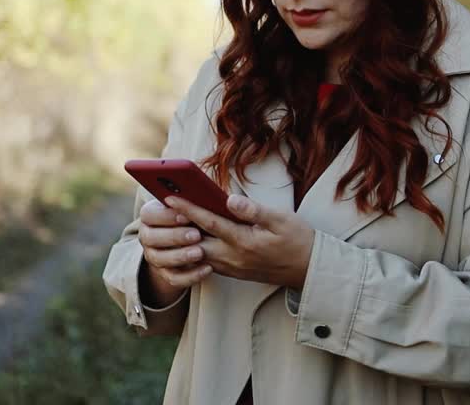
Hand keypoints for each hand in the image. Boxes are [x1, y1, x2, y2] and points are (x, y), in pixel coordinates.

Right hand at [137, 198, 211, 306]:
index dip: (167, 216)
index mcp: (149, 215)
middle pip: (151, 238)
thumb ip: (193, 198)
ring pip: (160, 259)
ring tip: (201, 252)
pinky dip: (190, 275)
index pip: (149, 215)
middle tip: (196, 235)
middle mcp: (146, 236)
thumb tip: (204, 192)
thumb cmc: (192, 214)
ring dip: (181, 256)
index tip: (187, 215)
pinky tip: (208, 269)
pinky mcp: (164, 274)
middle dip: (175, 236)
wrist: (187, 239)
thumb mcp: (190, 204)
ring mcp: (153, 256)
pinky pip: (174, 278)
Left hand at [165, 194, 314, 289]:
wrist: (308, 270)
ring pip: (199, 253)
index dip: (188, 209)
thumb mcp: (282, 220)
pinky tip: (190, 237)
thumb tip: (231, 199)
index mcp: (244, 242)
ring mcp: (232, 267)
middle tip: (161, 209)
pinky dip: (195, 250)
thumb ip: (254, 210)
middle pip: (196, 240)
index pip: (209, 223)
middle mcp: (233, 257)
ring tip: (171, 220)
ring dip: (184, 238)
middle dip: (178, 225)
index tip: (171, 198)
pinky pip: (207, 261)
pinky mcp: (234, 272)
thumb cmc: (297, 240)